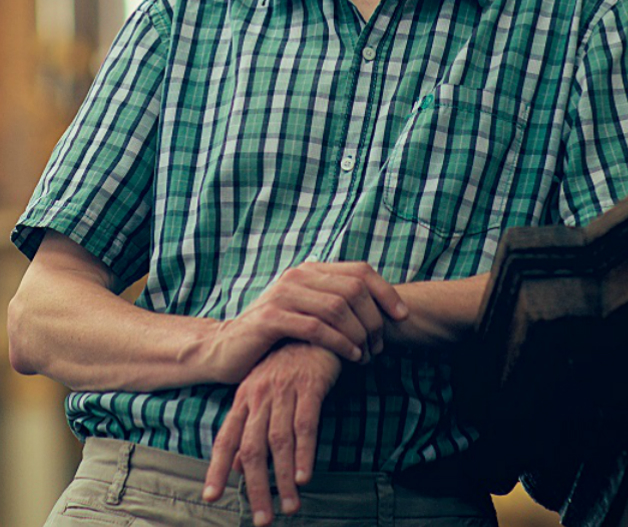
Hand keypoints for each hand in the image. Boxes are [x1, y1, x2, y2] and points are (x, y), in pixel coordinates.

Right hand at [198, 261, 408, 383]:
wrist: (226, 349)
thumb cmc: (274, 336)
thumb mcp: (306, 312)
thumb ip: (333, 303)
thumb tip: (378, 309)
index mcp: (310, 271)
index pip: (360, 271)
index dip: (386, 292)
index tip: (402, 317)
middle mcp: (297, 276)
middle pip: (354, 289)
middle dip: (374, 320)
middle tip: (379, 347)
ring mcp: (283, 295)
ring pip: (338, 307)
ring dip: (360, 335)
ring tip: (367, 356)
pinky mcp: (271, 318)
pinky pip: (317, 328)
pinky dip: (340, 343)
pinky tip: (350, 356)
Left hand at [202, 342, 342, 524]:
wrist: (313, 327)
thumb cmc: (287, 366)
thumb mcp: (262, 394)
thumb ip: (249, 430)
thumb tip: (235, 467)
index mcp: (244, 400)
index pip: (226, 440)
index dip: (217, 469)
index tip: (210, 497)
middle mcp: (258, 396)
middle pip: (252, 448)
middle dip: (255, 487)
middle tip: (262, 519)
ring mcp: (283, 390)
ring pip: (278, 442)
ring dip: (283, 478)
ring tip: (289, 507)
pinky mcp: (309, 386)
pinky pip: (305, 424)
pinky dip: (304, 453)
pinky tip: (304, 476)